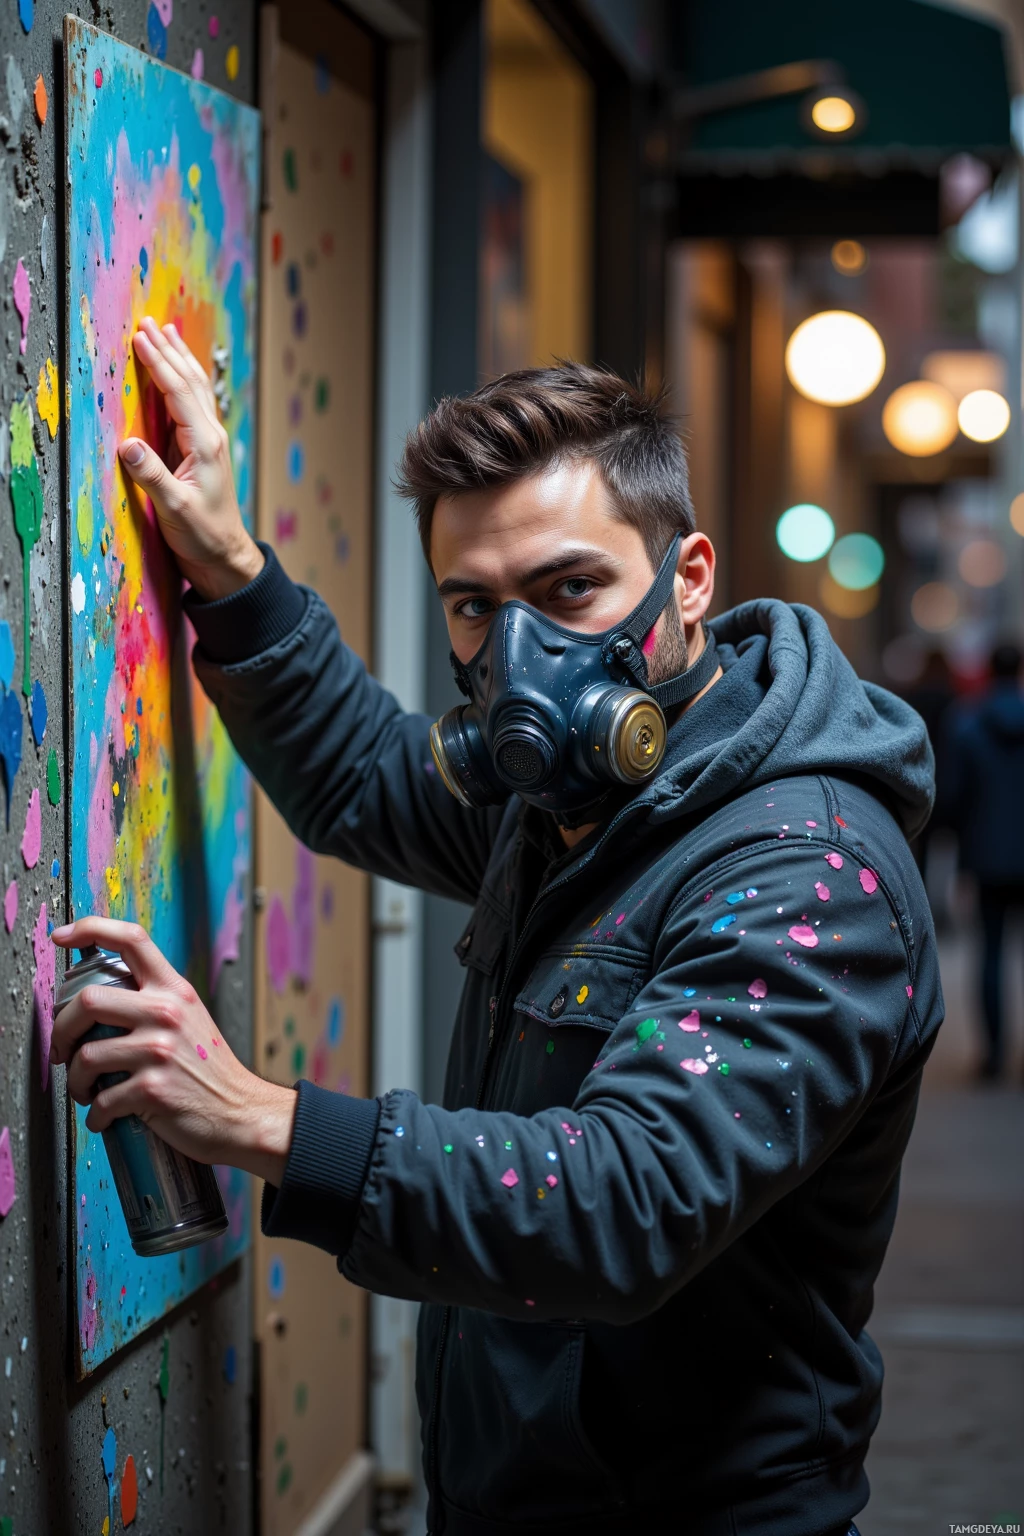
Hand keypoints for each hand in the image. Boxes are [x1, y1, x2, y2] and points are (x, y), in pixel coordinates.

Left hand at [50, 917, 295, 1185]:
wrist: (238, 1111)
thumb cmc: (208, 1068)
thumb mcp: (189, 1017)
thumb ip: (152, 1000)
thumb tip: (97, 998)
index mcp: (173, 989)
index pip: (132, 939)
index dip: (91, 928)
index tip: (64, 935)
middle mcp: (166, 1013)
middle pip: (89, 1000)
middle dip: (62, 1029)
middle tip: (63, 1049)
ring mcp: (160, 1050)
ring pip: (86, 1055)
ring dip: (75, 1080)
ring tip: (85, 1089)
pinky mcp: (153, 1089)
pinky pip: (102, 1100)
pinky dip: (95, 1114)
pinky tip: (103, 1116)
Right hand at [117, 316, 264, 600]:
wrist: (226, 555)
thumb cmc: (203, 534)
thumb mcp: (175, 508)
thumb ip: (151, 476)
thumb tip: (127, 444)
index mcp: (204, 445)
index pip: (178, 393)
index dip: (158, 363)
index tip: (140, 337)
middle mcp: (210, 437)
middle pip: (189, 382)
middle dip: (169, 350)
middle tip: (149, 322)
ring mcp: (209, 442)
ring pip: (195, 390)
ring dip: (179, 359)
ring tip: (166, 333)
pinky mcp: (204, 451)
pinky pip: (193, 405)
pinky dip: (184, 381)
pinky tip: (179, 373)